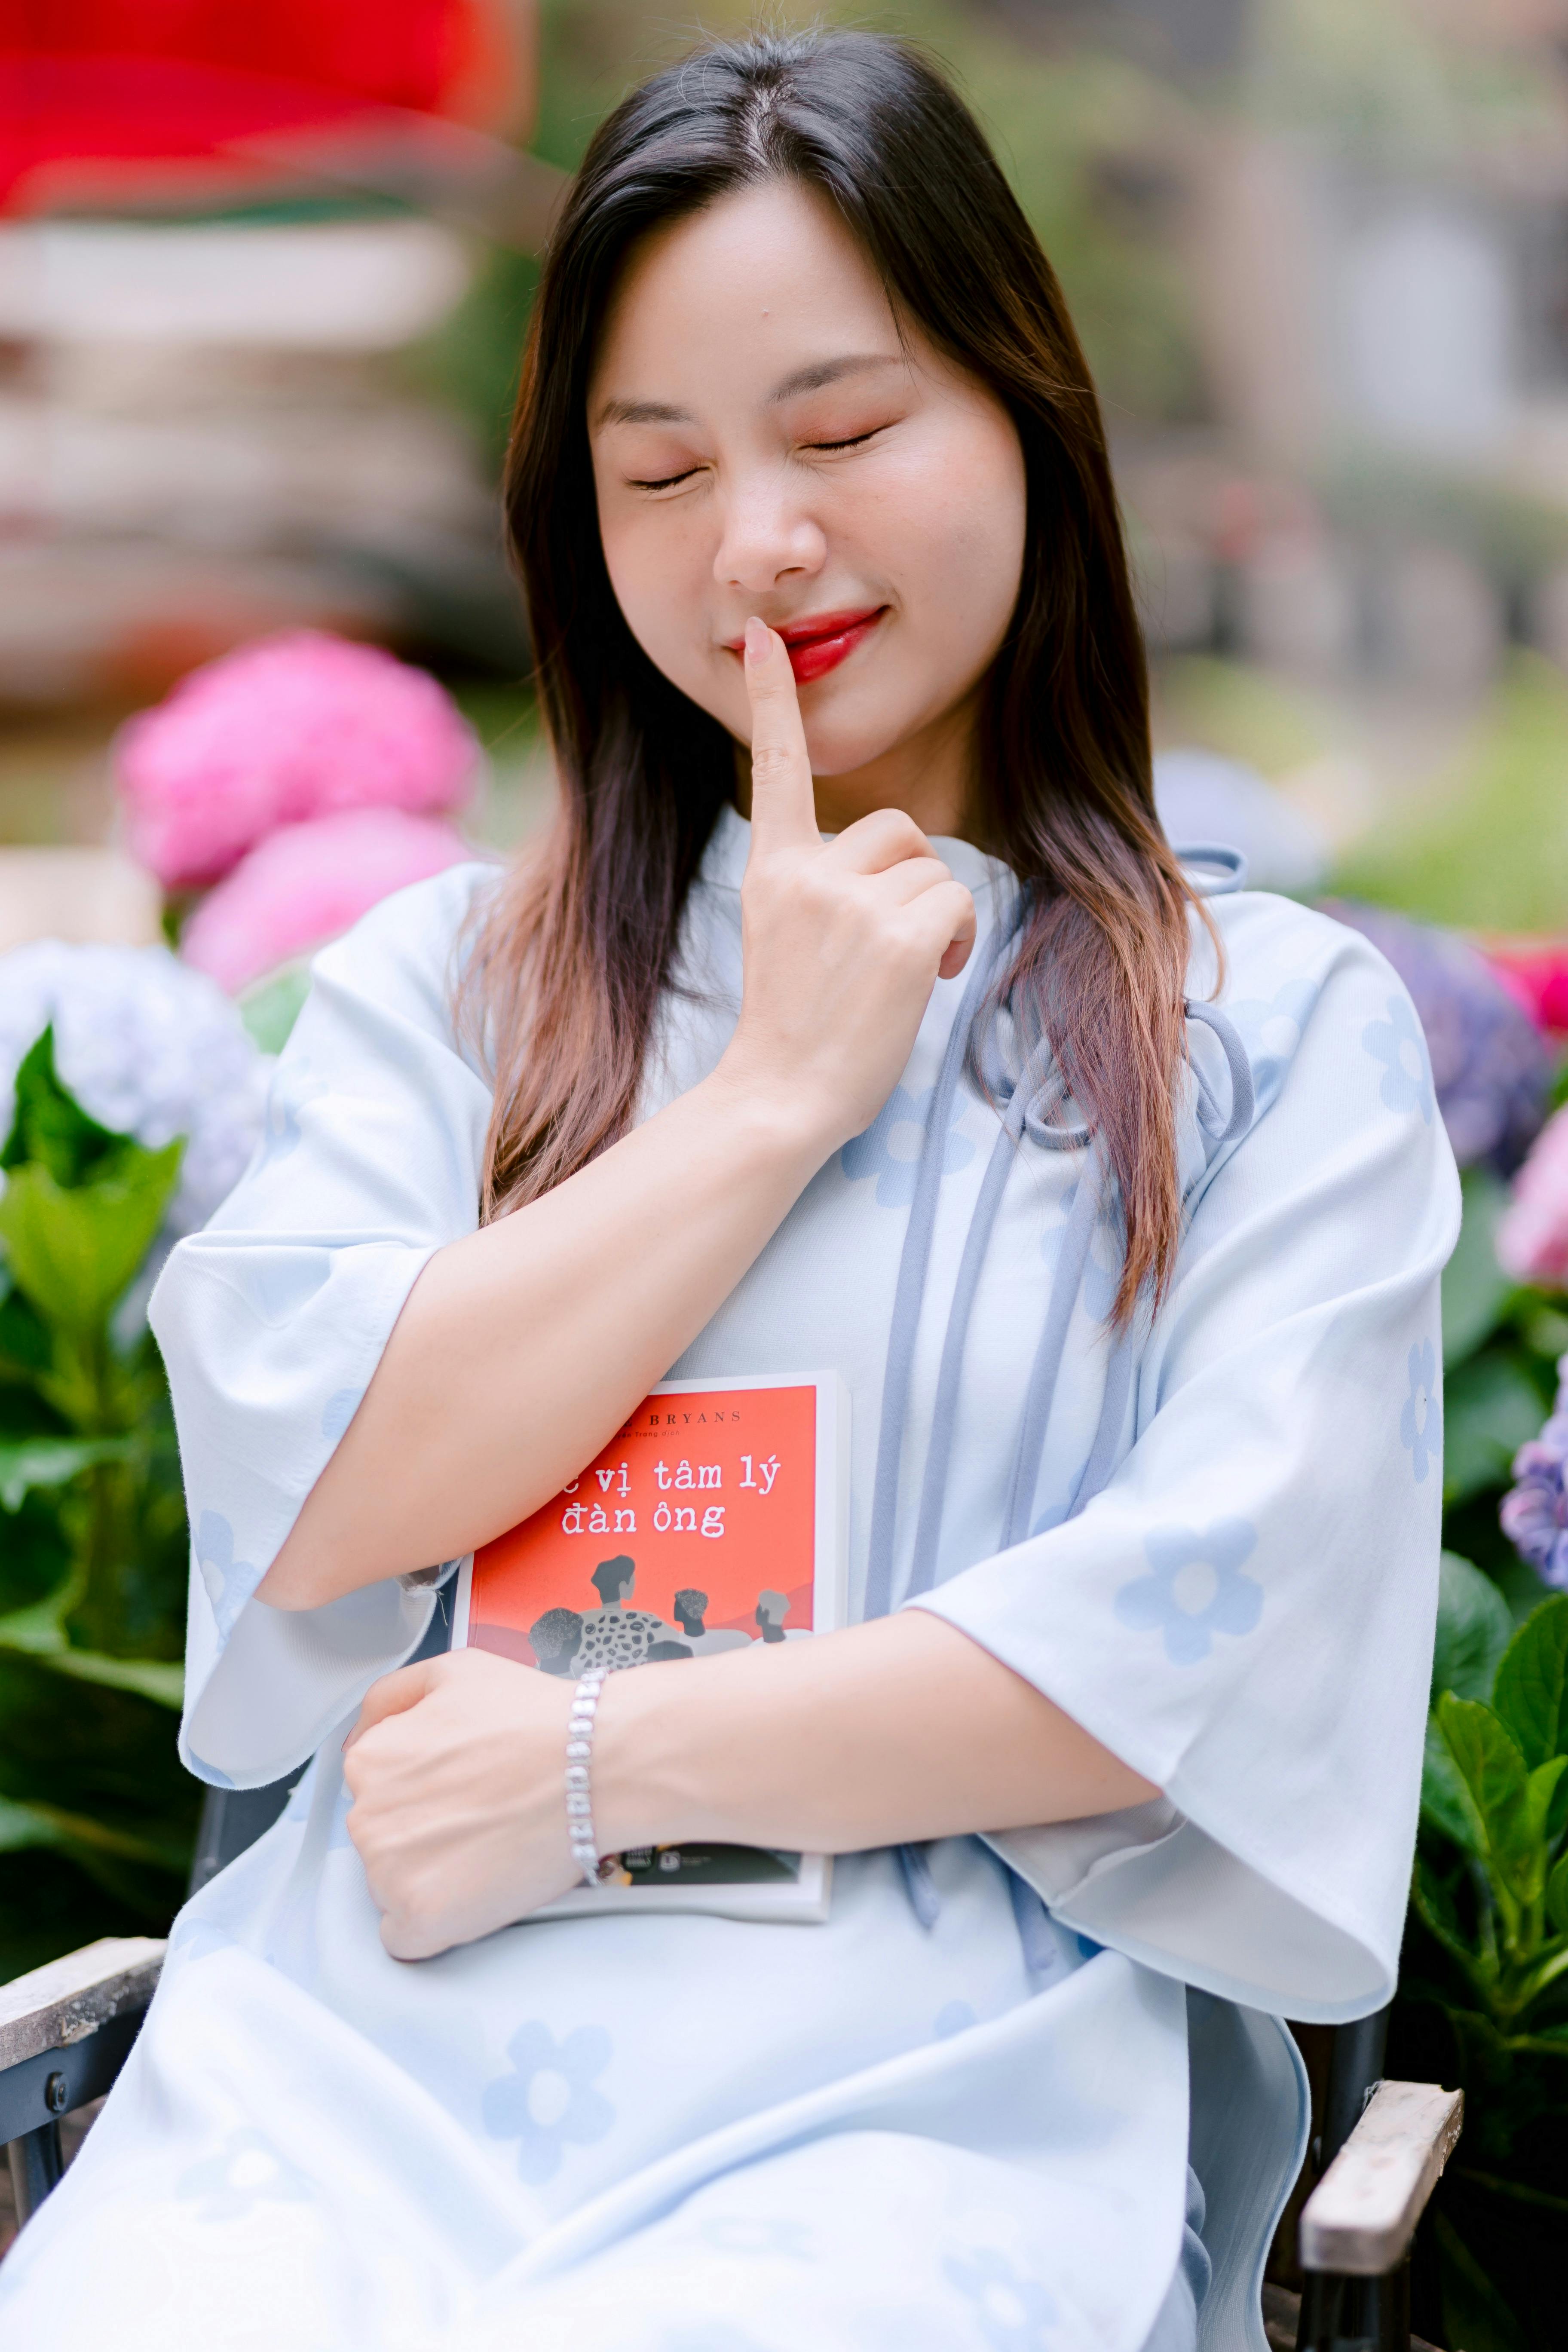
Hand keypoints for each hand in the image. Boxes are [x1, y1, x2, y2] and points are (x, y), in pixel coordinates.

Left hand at [342, 1648, 578, 1959]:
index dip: (422, 1791)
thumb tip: (357, 1737)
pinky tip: (474, 1891)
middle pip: (383, 1841)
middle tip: (482, 1816)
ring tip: (489, 1848)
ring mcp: (391, 1873)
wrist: (593, 1766)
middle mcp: (368, 1819)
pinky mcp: (423, 1919)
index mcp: (370, 1762)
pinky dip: (436, 1924)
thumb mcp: (453, 1671)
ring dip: (433, 1877)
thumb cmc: (534, 1719)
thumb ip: (390, 1697)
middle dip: (425, 1834)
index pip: (374, 1792)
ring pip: (393, 1888)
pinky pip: (406, 1938)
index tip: (459, 1789)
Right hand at [721, 616, 975, 1152]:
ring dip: (937, 916)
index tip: (763, 638)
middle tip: (896, 939)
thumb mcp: (784, 937)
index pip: (776, 767)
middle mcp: (807, 874)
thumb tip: (892, 869)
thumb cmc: (792, 1030)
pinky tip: (933, 976)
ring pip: (933, 869)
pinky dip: (957, 939)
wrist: (779, 1097)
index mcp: (771, 870)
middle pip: (894, 828)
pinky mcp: (900, 937)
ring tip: (906, 972)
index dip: (772, 699)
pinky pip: (957, 901)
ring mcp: (852, 904)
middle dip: (912, 875)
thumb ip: (820, 888)